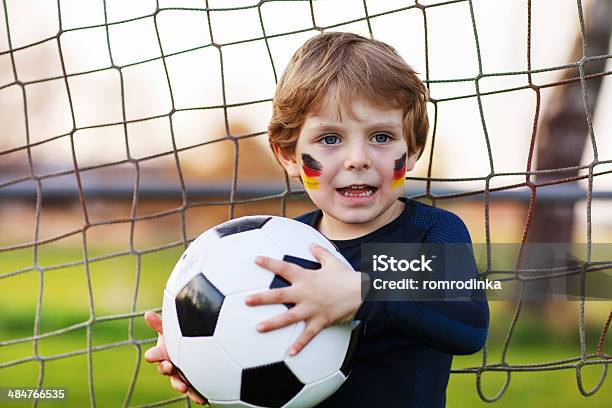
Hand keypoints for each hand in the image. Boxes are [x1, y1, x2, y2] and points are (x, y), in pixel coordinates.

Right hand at [143, 311, 206, 405]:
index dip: (153, 355)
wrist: (188, 345)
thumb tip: (147, 314)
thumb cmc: (176, 336)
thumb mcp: (169, 328)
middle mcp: (169, 365)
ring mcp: (178, 375)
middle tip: (168, 367)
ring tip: (184, 387)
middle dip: (165, 369)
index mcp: (163, 353)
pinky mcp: (190, 382)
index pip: (155, 354)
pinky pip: (192, 390)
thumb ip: (159, 323)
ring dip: (179, 385)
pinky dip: (196, 394)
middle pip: (165, 369)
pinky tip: (203, 399)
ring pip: (177, 382)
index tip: (150, 356)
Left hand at [245, 244, 361, 355]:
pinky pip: (308, 335)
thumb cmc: (346, 276)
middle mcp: (305, 293)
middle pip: (279, 295)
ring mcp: (312, 308)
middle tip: (246, 300)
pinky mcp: (320, 321)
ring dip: (273, 323)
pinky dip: (300, 345)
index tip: (256, 260)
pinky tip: (290, 353)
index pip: (285, 268)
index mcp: (307, 277)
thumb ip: (319, 253)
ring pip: (288, 317)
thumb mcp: (332, 261)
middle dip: (262, 298)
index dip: (270, 263)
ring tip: (259, 328)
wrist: (362, 292)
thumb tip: (311, 245)